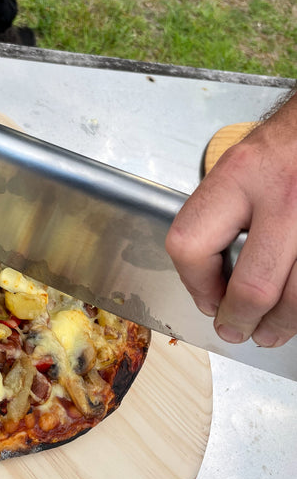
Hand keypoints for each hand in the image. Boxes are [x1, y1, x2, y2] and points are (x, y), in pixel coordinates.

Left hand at [166, 93, 296, 347]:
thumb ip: (221, 215)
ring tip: (269, 332)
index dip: (195, 284)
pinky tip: (295, 310)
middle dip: (239, 318)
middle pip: (253, 284)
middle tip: (234, 329)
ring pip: (295, 296)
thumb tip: (210, 281)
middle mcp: (280, 195)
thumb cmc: (286, 145)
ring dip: (280, 325)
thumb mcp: (240, 165)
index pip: (191, 245)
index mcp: (239, 176)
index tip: (204, 298)